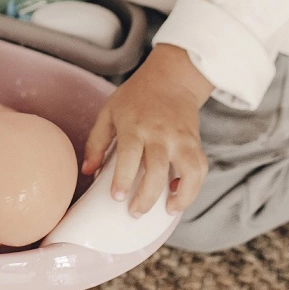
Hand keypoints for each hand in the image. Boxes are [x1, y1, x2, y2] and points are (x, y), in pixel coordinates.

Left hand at [81, 44, 212, 216]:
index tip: (117, 197)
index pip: (129, 155)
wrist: (171, 78)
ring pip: (188, 171)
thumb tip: (87, 172)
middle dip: (147, 196)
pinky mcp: (195, 141)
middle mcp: (159, 132)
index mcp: (134, 125)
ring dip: (181, 196)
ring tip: (168, 210)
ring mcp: (180, 137)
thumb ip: (96, 142)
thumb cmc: (135, 97)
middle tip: (135, 212)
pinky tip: (180, 193)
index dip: (123, 178)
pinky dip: (194, 185)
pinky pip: (200, 167)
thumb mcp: (109, 112)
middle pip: (157, 169)